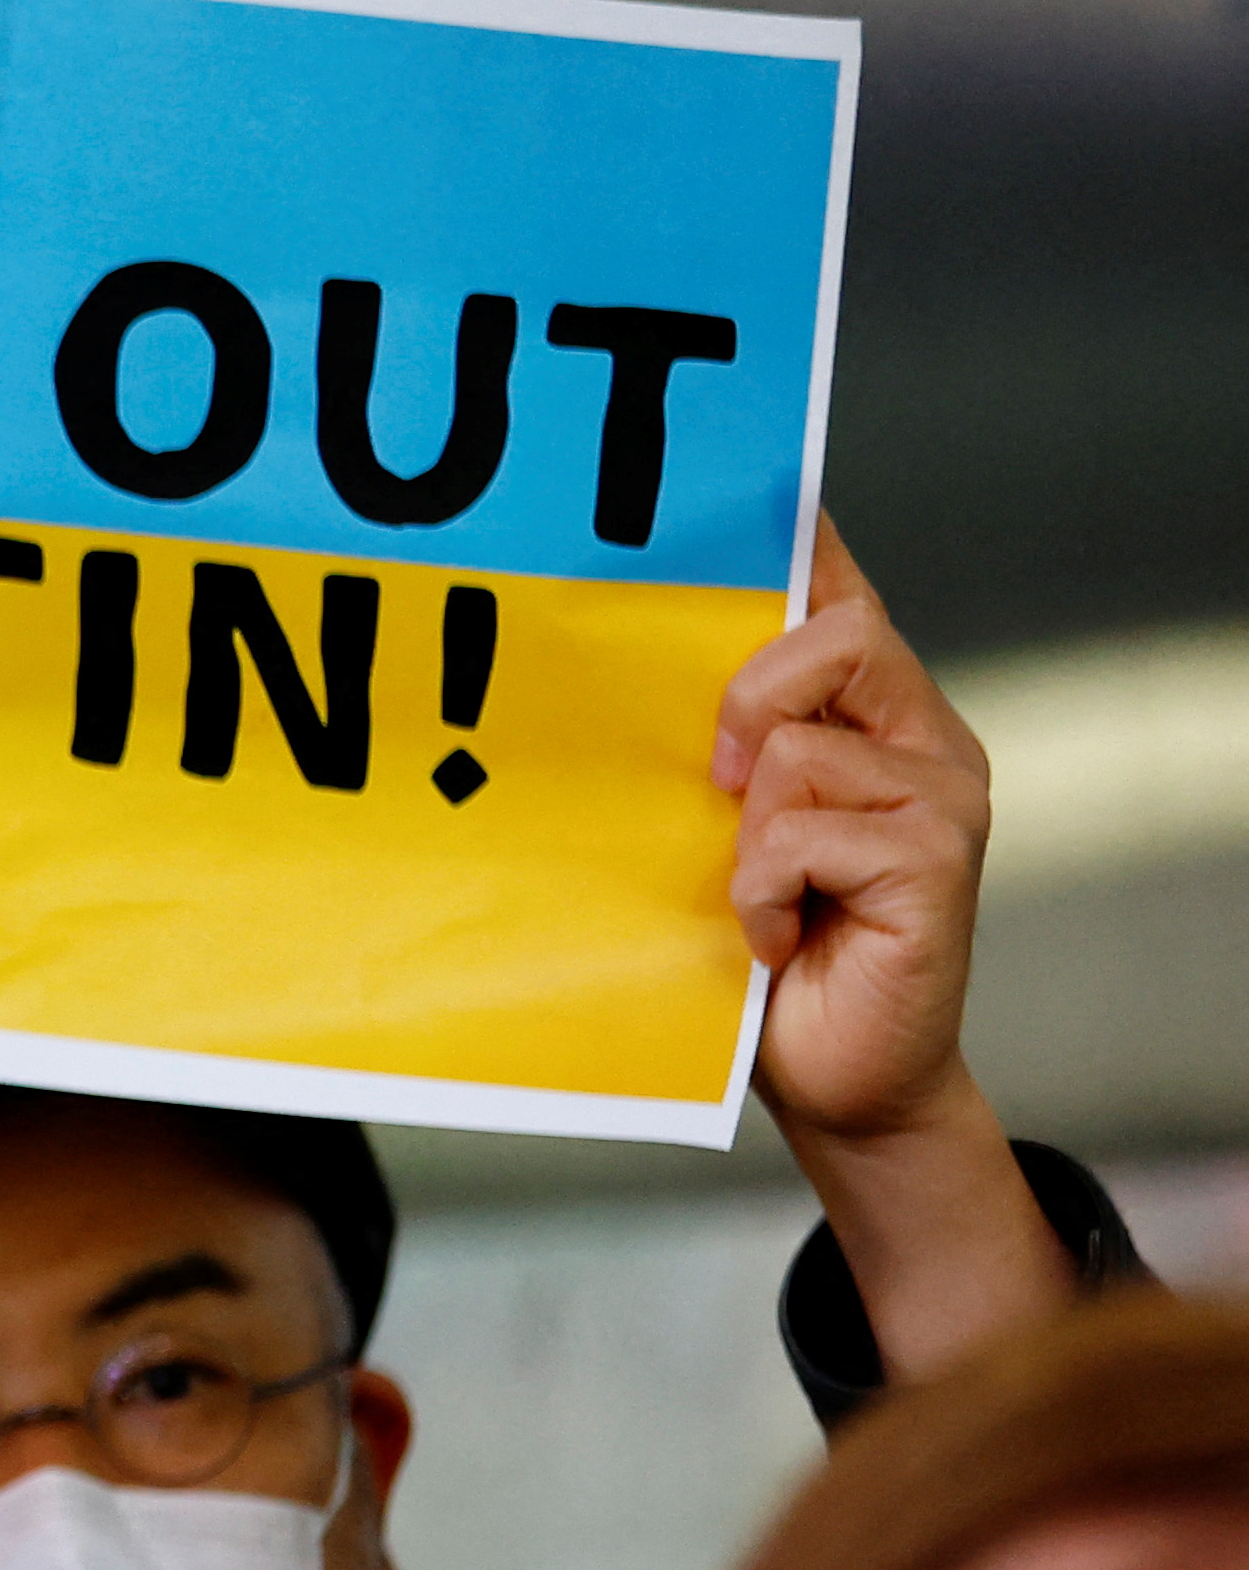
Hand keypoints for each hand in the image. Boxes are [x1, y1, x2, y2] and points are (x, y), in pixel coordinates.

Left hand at [713, 520, 1070, 1383]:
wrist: (832, 1077)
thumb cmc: (762, 955)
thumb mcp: (716, 838)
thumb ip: (711, 758)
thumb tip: (628, 677)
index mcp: (867, 719)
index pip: (841, 597)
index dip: (801, 543)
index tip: (763, 492)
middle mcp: (919, 739)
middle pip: (838, 633)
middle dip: (750, 693)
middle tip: (715, 781)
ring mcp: (940, 796)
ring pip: (803, 747)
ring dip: (745, 831)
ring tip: (752, 896)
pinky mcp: (936, 862)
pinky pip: (808, 830)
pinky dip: (764, 888)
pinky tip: (773, 933)